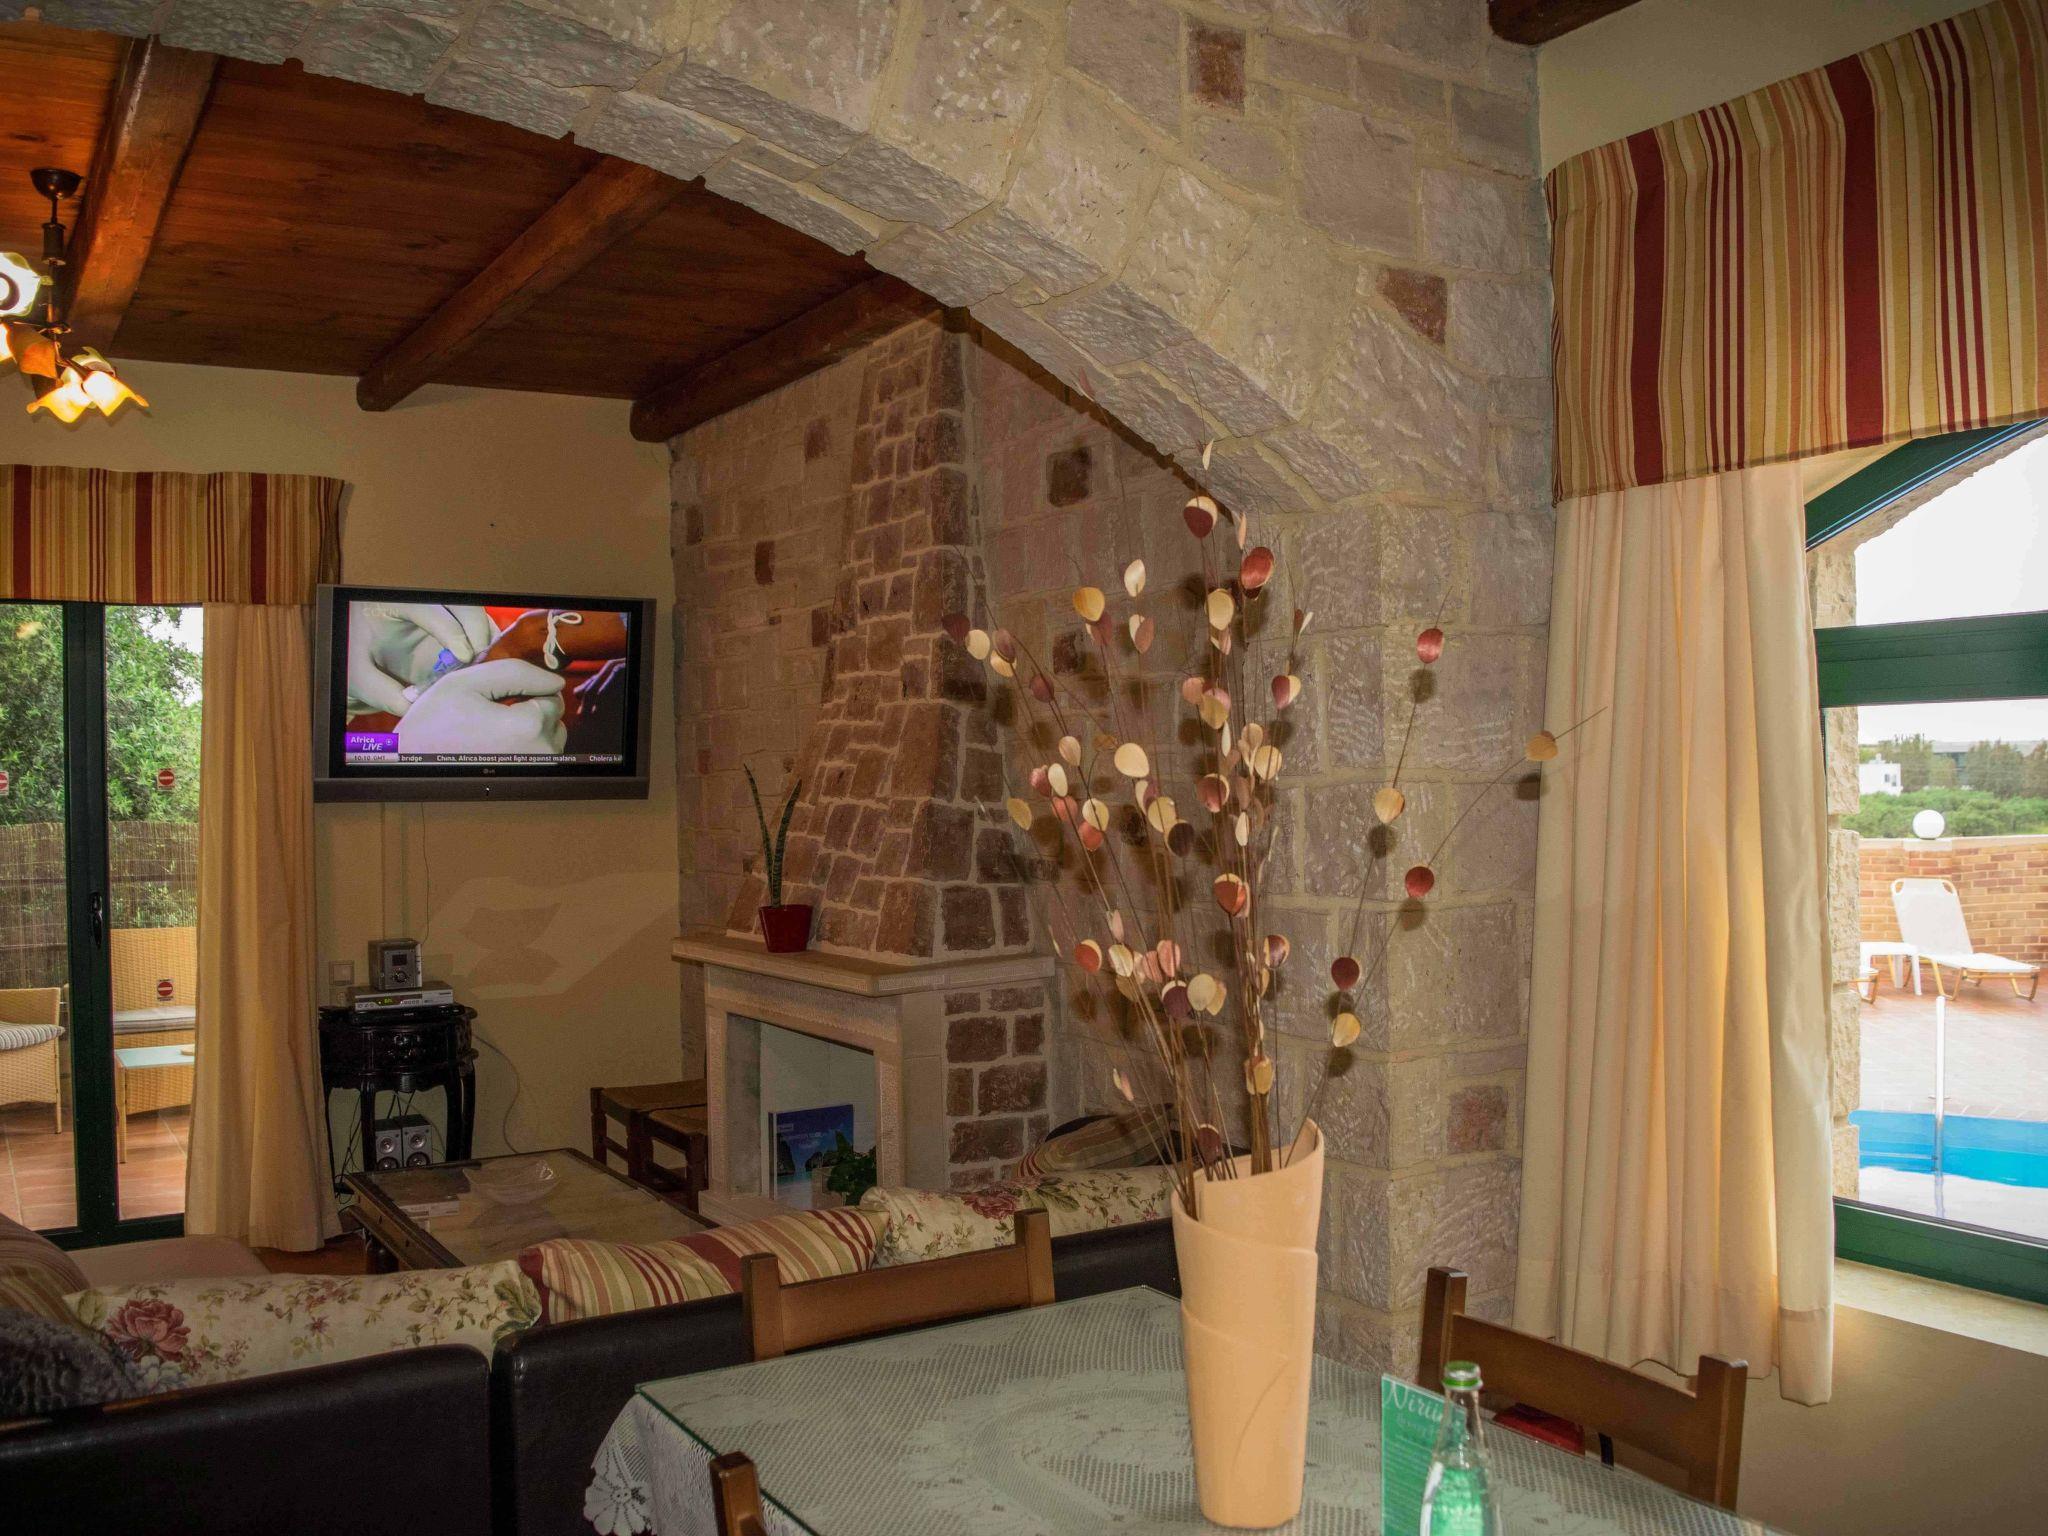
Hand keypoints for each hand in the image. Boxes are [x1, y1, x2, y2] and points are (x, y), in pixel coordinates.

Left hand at [346, 602, 496, 715]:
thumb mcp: (358, 678)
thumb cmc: (354, 664)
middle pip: (459, 602)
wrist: (359, 665)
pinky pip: (477, 632)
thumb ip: (383, 693)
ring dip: (485, 636)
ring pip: (474, 614)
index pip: (427, 608)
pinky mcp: (451, 631)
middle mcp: (420, 605)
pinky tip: (482, 669)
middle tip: (479, 657)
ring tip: (484, 665)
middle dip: (476, 627)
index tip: (464, 655)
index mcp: (391, 605)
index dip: (450, 629)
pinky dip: (486, 646)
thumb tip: (416, 706)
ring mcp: (439, 616)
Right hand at [395, 660, 567, 755]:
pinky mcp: (526, 784)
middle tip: (492, 713)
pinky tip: (494, 745)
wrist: (411, 762)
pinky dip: (523, 747)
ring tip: (491, 729)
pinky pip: (538, 757)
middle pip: (555, 719)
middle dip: (531, 709)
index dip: (528, 689)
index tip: (499, 696)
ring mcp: (535, 772)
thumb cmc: (435, 721)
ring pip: (549, 739)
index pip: (553, 696)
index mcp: (529, 727)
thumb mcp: (469, 681)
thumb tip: (556, 681)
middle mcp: (540, 754)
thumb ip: (518, 673)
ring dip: (529, 729)